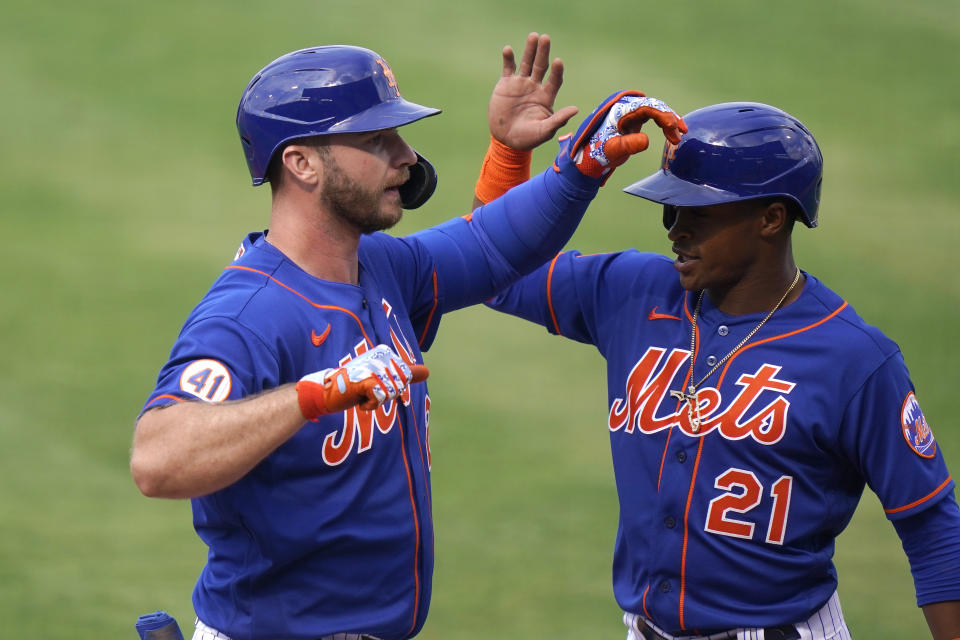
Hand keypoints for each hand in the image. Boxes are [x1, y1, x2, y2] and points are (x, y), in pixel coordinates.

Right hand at [296, 345, 428, 418]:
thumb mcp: (382, 378)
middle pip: (399, 386)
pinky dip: (369, 405)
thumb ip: (404, 374)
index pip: (404, 378)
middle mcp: (380, 356)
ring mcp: (374, 368)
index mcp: (385, 353)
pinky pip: (380, 400)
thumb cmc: (352, 386)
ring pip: (391, 394)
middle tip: (365, 390)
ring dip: (376, 400)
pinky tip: (358, 399)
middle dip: (384, 395)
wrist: (326, 393)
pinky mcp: (367, 381)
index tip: (372, 384)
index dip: (390, 388)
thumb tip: (428, 371)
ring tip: (361, 393)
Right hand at [488, 32, 578, 150]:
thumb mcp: (544, 131)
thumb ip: (558, 120)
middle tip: (546, 38)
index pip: (555, 80)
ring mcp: (521, 84)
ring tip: (533, 36)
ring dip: (530, 50)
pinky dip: (508, 58)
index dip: (557, 71)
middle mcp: (535, 87)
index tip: (558, 61)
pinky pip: (508, 68)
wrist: (506, 140)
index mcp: (546, 97)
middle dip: (544, 52)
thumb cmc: (527, 138)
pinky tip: (508, 50)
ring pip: (527, 63)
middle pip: (541, 66)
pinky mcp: (506, 84)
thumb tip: (575, 110)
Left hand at [561, 91, 687, 182]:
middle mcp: (626, 107)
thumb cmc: (597, 154)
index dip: (663, 116)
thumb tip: (647, 141)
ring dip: (669, 122)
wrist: (587, 158)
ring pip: (656, 111)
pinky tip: (673, 134)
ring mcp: (630, 112)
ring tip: (679, 136)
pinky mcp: (633, 119)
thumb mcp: (611, 151)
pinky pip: (653, 116)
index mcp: (620, 110)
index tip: (673, 128)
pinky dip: (664, 124)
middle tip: (681, 134)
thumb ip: (627, 145)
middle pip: (654, 106)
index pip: (646, 107)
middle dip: (669, 119)